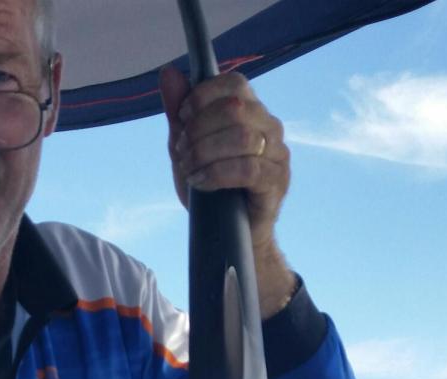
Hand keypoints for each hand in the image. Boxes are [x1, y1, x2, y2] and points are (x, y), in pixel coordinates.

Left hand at [159, 65, 295, 319]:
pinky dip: (217, 173)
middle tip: (181, 153)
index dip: (204, 97)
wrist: (233, 237)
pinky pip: (248, 168)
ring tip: (189, 170)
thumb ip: (180, 113)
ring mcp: (278, 154)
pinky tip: (200, 183)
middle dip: (199, 129)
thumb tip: (169, 73)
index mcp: (252, 111)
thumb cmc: (213, 190)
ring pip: (242, 137)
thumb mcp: (188, 149)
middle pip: (236, 109)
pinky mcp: (277, 182)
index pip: (235, 84)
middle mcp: (270, 127)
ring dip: (206, 152)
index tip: (182, 119)